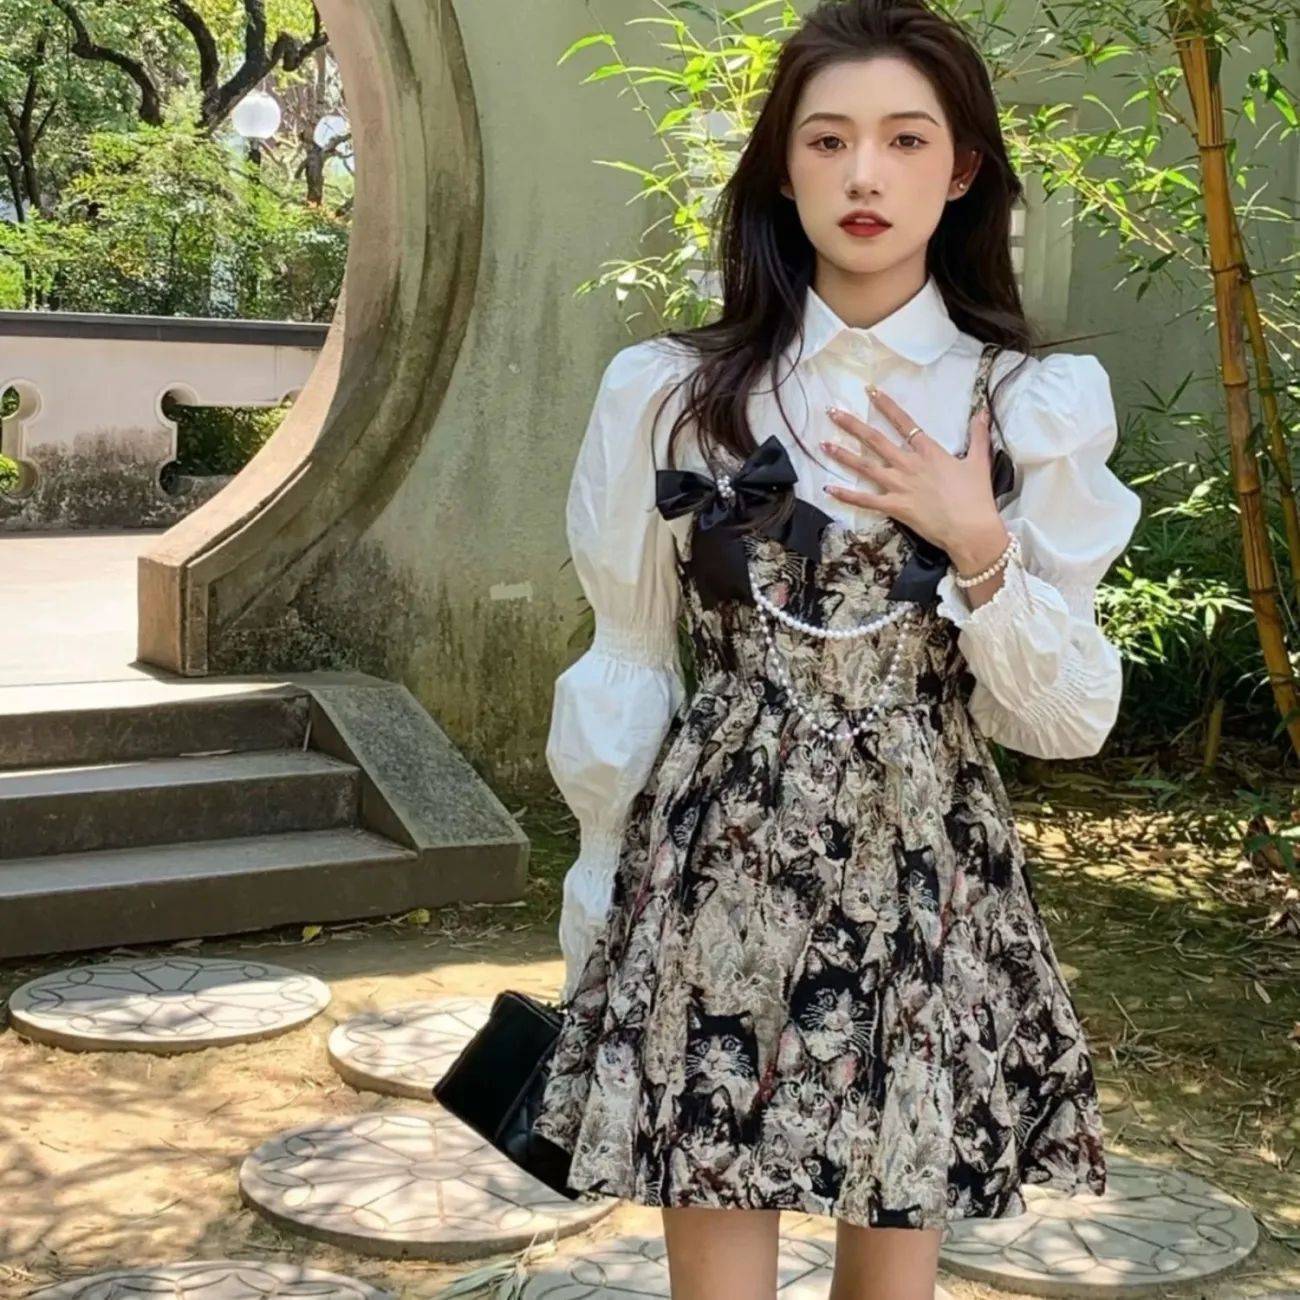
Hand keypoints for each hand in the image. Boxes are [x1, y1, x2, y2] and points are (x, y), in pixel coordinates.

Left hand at [821, 383, 1006, 566]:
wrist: (971, 529)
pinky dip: (846, 495)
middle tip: (832, 412)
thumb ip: (979, 435)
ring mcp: (899, 485)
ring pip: (865, 466)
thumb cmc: (976, 497)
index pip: (903, 422)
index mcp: (928, 452)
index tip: (870, 391)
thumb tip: (982, 411)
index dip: (886, 406)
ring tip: (823, 445)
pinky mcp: (895, 507)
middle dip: (852, 425)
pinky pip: (865, 500)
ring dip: (843, 455)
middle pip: (876, 440)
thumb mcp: (980, 461)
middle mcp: (909, 464)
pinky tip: (829, 488)